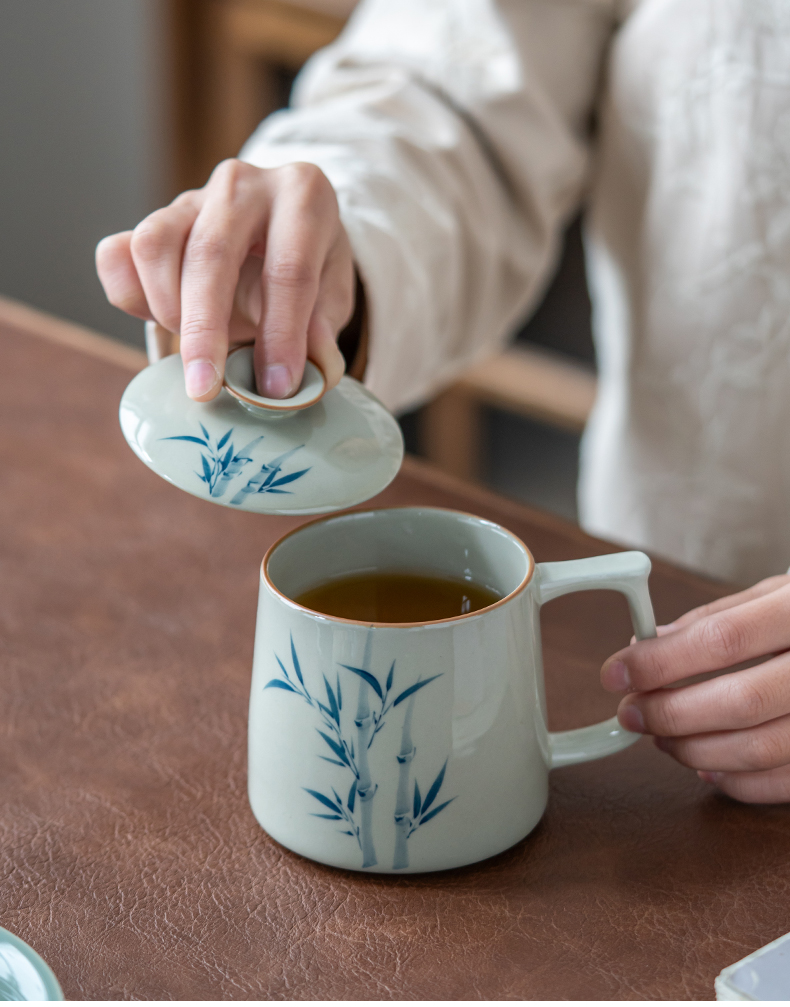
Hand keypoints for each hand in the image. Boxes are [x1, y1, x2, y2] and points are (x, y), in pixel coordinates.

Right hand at [95, 160, 353, 400]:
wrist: (281, 234)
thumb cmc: (311, 267)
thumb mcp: (334, 295)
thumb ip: (325, 328)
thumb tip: (316, 367)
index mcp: (303, 195)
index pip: (289, 269)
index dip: (281, 335)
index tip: (275, 389)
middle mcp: (243, 185)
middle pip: (211, 253)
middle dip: (205, 331)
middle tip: (205, 388)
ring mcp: (192, 196)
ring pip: (154, 245)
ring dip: (166, 309)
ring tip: (193, 348)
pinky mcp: (154, 219)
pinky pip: (118, 252)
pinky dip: (128, 294)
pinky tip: (157, 321)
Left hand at [601, 574, 789, 802]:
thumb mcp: (784, 592)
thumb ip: (721, 617)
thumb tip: (650, 642)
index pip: (722, 638)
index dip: (660, 661)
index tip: (616, 673)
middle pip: (740, 701)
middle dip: (670, 714)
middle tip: (631, 713)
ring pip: (763, 749)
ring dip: (696, 751)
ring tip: (661, 739)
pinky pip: (789, 784)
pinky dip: (739, 783)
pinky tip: (707, 768)